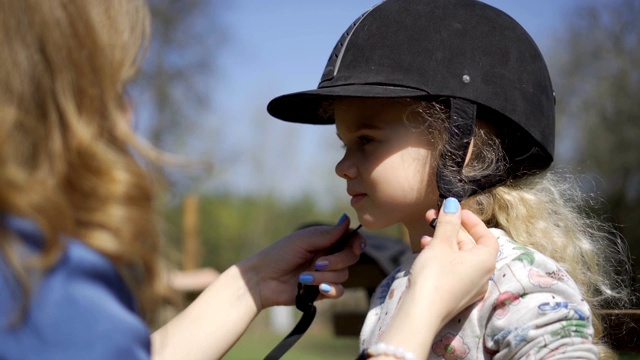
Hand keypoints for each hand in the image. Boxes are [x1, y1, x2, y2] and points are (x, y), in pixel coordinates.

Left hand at [237, 214, 364, 310]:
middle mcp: (328, 255)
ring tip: (304, 277)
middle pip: (351, 257)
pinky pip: (338, 291)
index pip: (350, 238)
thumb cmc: (279, 254)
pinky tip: (318, 289)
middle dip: (338, 260)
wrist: (262, 280)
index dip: (357, 242)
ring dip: (325, 276)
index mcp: (324, 240)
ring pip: (344, 275)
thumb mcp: (304, 240)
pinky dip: (330, 289)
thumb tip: (347, 218)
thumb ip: (328, 233)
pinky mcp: (321, 291)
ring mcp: (325, 274)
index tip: (357, 247)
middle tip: (318, 263)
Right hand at [373, 198, 497, 359]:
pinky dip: (441, 258)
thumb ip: (448, 222)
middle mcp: (483, 275)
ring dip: (443, 242)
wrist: (421, 313)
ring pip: (459, 258)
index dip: (472, 220)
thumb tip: (453, 204)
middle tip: (433, 218)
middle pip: (471, 245)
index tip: (455, 210)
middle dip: (452, 229)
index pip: (486, 235)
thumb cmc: (435, 274)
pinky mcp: (455, 295)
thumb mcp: (441, 243)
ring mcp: (470, 288)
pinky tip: (424, 252)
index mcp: (486, 261)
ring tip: (425, 236)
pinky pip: (453, 270)